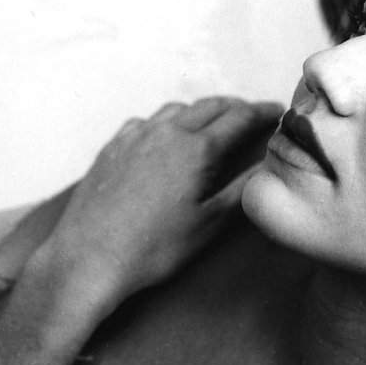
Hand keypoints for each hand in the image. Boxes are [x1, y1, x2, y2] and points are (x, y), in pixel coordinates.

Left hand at [53, 97, 282, 299]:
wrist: (88, 258)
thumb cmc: (153, 249)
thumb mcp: (208, 225)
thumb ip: (240, 191)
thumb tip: (266, 168)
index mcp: (196, 149)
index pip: (239, 118)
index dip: (262, 112)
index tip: (277, 110)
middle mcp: (166, 132)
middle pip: (209, 106)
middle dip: (235, 107)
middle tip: (251, 115)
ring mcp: (135, 136)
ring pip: (176, 109)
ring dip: (200, 111)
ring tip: (212, 124)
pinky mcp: (112, 147)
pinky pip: (146, 122)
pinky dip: (166, 122)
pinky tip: (166, 137)